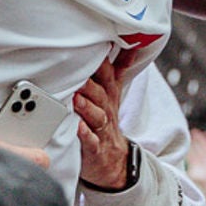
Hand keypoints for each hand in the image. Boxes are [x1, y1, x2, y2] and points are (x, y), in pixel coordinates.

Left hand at [71, 56, 130, 190]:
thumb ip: (118, 68)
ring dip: (87, 107)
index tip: (95, 45)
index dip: (101, 61)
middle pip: (100, 94)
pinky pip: (91, 141)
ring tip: (76, 98)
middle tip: (75, 72)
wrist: (115, 160)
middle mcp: (106, 110)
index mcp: (108, 95)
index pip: (107, 74)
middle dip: (90, 83)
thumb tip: (130, 44)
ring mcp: (102, 129)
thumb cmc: (107, 120)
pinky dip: (85, 135)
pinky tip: (77, 128)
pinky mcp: (95, 148)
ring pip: (96, 116)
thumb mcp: (114, 93)